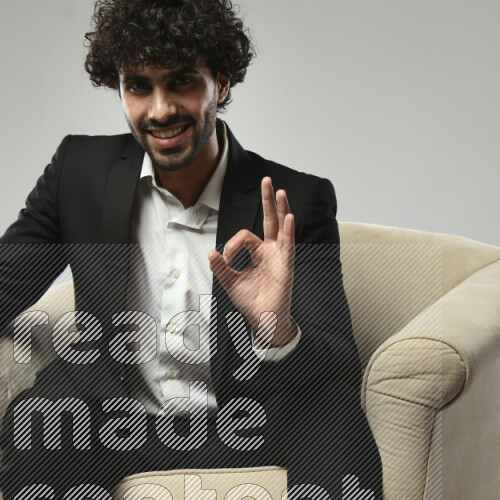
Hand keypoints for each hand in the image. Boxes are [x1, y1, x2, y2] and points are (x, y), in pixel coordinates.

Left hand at [208, 176, 295, 344]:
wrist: (262, 320)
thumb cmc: (251, 302)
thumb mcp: (229, 282)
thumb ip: (220, 268)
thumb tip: (210, 253)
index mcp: (259, 253)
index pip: (246, 236)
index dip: (232, 244)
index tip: (226, 258)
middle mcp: (271, 251)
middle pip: (271, 220)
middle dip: (268, 200)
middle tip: (267, 180)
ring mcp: (280, 256)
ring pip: (281, 228)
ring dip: (281, 209)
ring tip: (279, 191)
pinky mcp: (286, 266)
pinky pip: (288, 245)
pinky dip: (288, 231)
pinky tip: (289, 216)